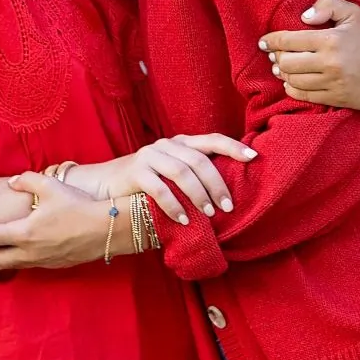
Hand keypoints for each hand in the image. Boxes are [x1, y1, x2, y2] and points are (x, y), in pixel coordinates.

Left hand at [0, 172, 117, 277]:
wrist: (107, 229)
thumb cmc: (78, 205)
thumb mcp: (50, 185)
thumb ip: (26, 181)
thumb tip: (11, 181)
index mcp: (23, 232)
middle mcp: (28, 251)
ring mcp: (40, 260)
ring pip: (8, 266)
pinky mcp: (53, 264)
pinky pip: (26, 264)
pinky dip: (12, 264)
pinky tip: (9, 260)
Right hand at [65, 135, 249, 221]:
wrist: (104, 184)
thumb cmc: (147, 184)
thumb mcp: (172, 175)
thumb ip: (194, 176)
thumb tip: (229, 194)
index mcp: (181, 143)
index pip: (212, 139)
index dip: (234, 147)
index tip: (254, 158)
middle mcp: (167, 145)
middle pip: (199, 160)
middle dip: (217, 184)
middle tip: (228, 206)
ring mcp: (150, 155)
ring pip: (181, 172)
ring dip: (198, 195)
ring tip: (209, 214)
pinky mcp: (135, 171)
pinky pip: (159, 188)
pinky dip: (174, 206)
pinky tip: (184, 220)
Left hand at [260, 0, 359, 109]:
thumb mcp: (353, 13)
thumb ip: (328, 4)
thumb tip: (304, 17)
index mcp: (330, 40)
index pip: (289, 40)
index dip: (271, 41)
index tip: (264, 42)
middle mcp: (329, 63)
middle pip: (287, 62)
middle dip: (277, 58)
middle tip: (275, 55)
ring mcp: (332, 83)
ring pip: (292, 80)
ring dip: (283, 74)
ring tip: (282, 68)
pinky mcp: (336, 98)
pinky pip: (304, 96)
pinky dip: (292, 89)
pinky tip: (292, 83)